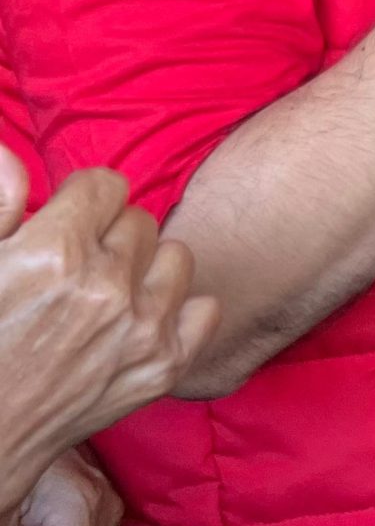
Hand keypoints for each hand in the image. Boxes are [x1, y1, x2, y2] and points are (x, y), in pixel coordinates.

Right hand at [0, 149, 217, 508]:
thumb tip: (11, 157)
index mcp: (54, 256)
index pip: (105, 184)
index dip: (78, 203)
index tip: (59, 227)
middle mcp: (106, 290)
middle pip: (138, 219)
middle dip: (107, 235)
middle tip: (71, 270)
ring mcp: (142, 331)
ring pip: (174, 256)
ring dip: (143, 268)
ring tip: (102, 294)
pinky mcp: (164, 368)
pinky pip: (205, 307)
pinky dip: (177, 311)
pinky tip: (136, 322)